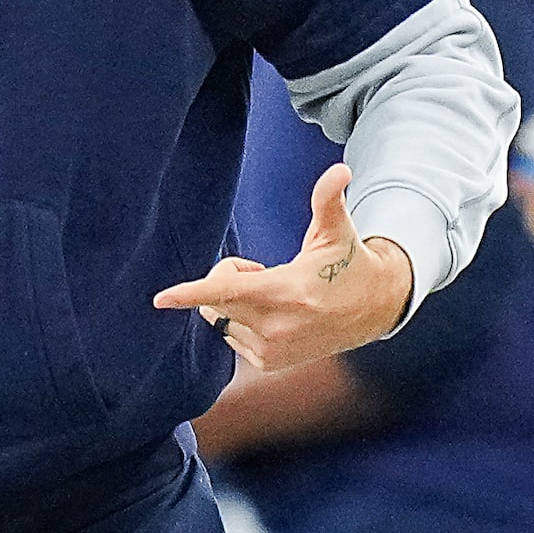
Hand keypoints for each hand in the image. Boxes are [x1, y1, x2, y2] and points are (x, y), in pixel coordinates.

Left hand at [154, 165, 413, 369]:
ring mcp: (271, 349)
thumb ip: (329, 199)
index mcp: (288, 290)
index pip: (229, 290)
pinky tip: (275, 318)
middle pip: (217, 299)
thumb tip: (340, 169)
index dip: (192, 292)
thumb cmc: (348, 263)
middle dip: (228, 278)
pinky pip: (230, 337)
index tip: (160, 299)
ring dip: (234, 303)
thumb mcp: (338, 230)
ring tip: (274, 296)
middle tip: (263, 270)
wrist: (372, 310)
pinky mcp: (269, 363)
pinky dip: (241, 323)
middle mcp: (276, 326)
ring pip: (220, 319)